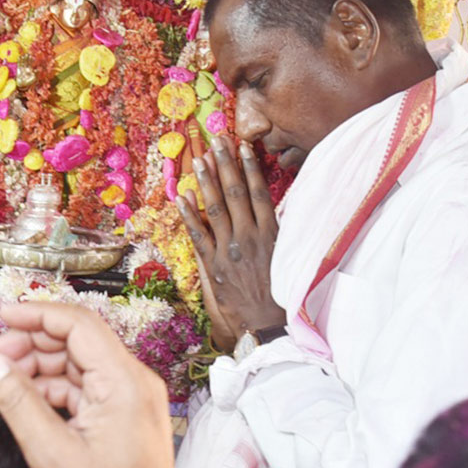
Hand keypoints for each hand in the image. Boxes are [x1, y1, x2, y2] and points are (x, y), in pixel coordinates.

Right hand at [0, 303, 205, 467]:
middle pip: (80, 340)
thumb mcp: (50, 453)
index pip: (79, 324)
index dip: (37, 314)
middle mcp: (135, 381)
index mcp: (125, 382)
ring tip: (6, 380)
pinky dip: (57, 388)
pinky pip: (87, 387)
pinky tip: (29, 401)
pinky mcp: (126, 416)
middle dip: (34, 343)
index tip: (1, 317)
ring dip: (43, 366)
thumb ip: (16, 401)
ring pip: (81, 363)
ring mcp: (133, 398)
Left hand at [177, 135, 284, 352]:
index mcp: (271, 234)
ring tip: (198, 160)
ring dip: (206, 182)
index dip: (250, 168)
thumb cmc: (281, 293)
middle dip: (225, 165)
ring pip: (216, 209)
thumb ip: (277, 232)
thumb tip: (270, 208)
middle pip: (236, 193)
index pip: (259, 192)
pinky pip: (199, 236)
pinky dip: (189, 216)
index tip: (243, 147)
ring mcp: (230, 251)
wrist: (269, 325)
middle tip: (216, 141)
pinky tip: (180, 196)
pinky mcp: (215, 266)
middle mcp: (250, 238)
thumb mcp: (287, 258)